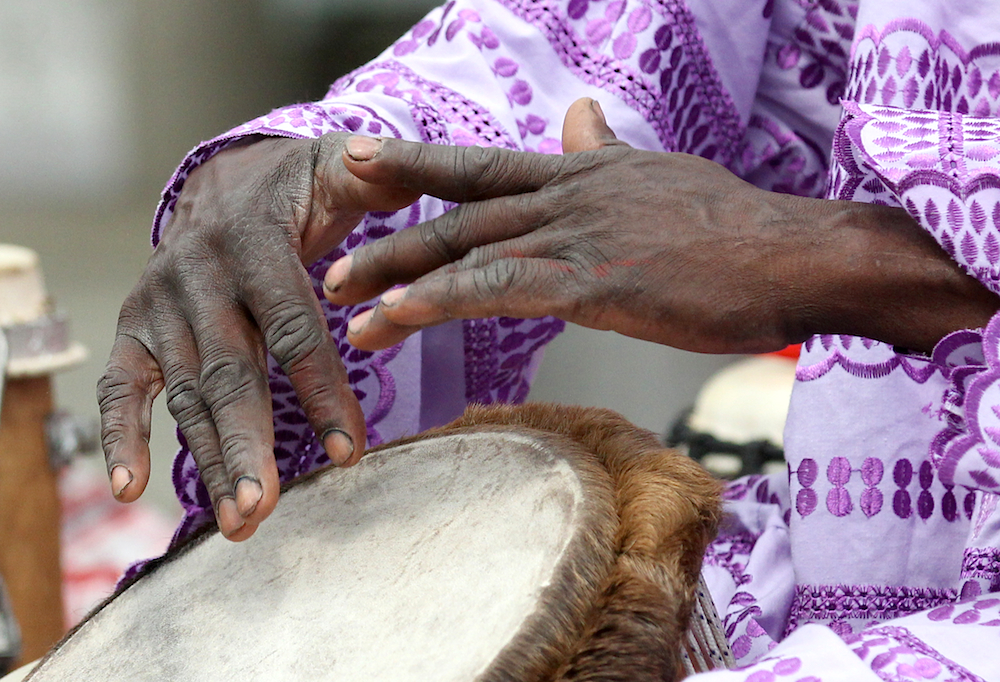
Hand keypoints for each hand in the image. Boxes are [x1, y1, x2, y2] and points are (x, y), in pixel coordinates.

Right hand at [98, 134, 419, 539]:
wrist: (224, 181)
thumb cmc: (296, 189)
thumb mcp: (335, 170)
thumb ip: (369, 175)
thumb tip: (388, 165)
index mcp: (254, 243)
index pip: (291, 326)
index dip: (318, 389)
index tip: (348, 451)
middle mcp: (198, 277)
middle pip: (227, 372)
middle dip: (245, 445)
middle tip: (262, 509)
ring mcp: (161, 305)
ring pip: (184, 392)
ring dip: (206, 459)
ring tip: (236, 522)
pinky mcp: (136, 327)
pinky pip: (120, 386)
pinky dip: (119, 435)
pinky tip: (128, 489)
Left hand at [325, 98, 997, 355]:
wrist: (800, 256)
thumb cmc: (736, 231)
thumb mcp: (658, 176)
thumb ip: (606, 151)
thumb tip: (577, 115)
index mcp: (583, 172)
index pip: (483, 165)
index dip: (417, 161)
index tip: (361, 161)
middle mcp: (570, 193)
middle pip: (458, 211)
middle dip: (388, 237)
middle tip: (328, 261)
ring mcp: (580, 234)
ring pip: (469, 252)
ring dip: (398, 278)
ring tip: (344, 307)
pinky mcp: (597, 281)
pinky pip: (502, 289)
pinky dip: (444, 301)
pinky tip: (398, 317)